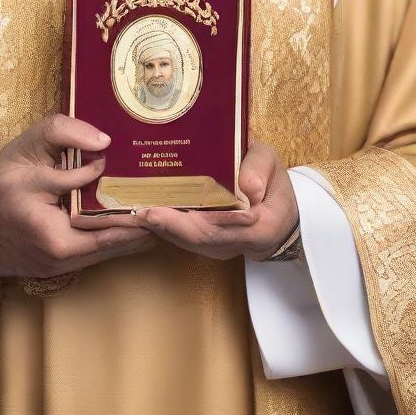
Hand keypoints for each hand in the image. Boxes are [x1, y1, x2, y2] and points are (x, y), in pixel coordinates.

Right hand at [0, 113, 153, 277]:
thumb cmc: (2, 185)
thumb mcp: (25, 146)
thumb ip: (61, 131)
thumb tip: (104, 141)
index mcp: (30, 193)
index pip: (78, 183)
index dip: (105, 175)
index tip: (131, 168)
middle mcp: (44, 232)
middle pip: (102, 227)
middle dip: (136, 216)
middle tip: (166, 202)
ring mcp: (53, 258)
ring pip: (103, 246)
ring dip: (133, 233)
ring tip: (161, 216)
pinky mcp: (59, 268)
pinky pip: (95, 254)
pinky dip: (118, 242)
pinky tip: (139, 232)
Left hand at [134, 138, 298, 261]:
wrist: (282, 213)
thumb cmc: (275, 185)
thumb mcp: (274, 167)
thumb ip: (260, 171)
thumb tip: (246, 188)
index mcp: (258, 228)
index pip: (218, 229)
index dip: (187, 223)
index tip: (160, 211)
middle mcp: (235, 244)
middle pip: (195, 238)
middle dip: (164, 225)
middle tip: (136, 210)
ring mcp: (220, 248)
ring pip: (187, 241)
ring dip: (159, 228)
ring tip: (133, 212)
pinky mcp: (209, 244)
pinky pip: (185, 238)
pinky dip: (165, 227)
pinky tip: (145, 214)